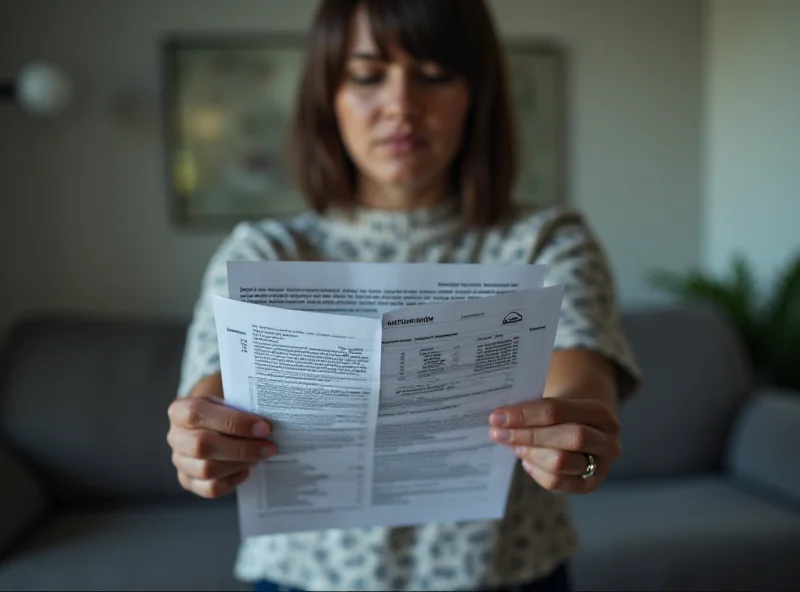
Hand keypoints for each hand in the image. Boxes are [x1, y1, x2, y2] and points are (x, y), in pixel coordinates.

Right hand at [167, 394, 274, 498]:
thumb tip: (266, 424)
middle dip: (241, 448)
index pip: (198, 414)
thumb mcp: (227, 400)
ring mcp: (180, 461)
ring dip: (240, 464)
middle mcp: (175, 437)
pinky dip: (232, 480)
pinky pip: (210, 488)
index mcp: (180, 410)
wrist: (211, 424)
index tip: (264, 428)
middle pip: (202, 446)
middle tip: (268, 447)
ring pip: (206, 470)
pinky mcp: (188, 481)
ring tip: (259, 456)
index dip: (233, 422)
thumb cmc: (223, 411)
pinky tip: (246, 470)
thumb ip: (241, 408)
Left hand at [488, 398, 619, 493]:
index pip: (557, 410)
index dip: (525, 415)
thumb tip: (500, 419)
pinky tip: (526, 460)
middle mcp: (606, 440)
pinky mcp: (588, 485)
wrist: (585, 426)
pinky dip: (536, 471)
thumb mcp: (556, 401)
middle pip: (569, 438)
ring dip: (531, 454)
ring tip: (512, 445)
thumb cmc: (563, 413)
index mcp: (599, 412)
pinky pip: (558, 483)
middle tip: (498, 433)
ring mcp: (601, 465)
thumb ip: (533, 408)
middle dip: (528, 436)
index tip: (497, 417)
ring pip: (562, 463)